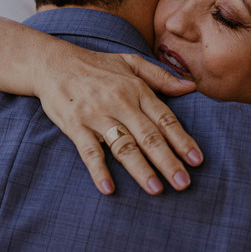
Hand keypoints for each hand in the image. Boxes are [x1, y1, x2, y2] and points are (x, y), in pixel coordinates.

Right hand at [33, 43, 202, 195]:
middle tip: (183, 183)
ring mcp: (97, 115)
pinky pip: (89, 151)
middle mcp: (119, 103)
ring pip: (123, 145)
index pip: (165, 118)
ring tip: (155, 189)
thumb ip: (161, 76)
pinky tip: (108, 188)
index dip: (182, 140)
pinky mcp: (75, 125)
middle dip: (168, 161)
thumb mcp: (131, 62)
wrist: (53, 63)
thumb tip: (191, 87)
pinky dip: (98, 170)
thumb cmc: (96, 65)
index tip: (197, 161)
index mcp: (136, 89)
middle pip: (148, 136)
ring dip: (140, 169)